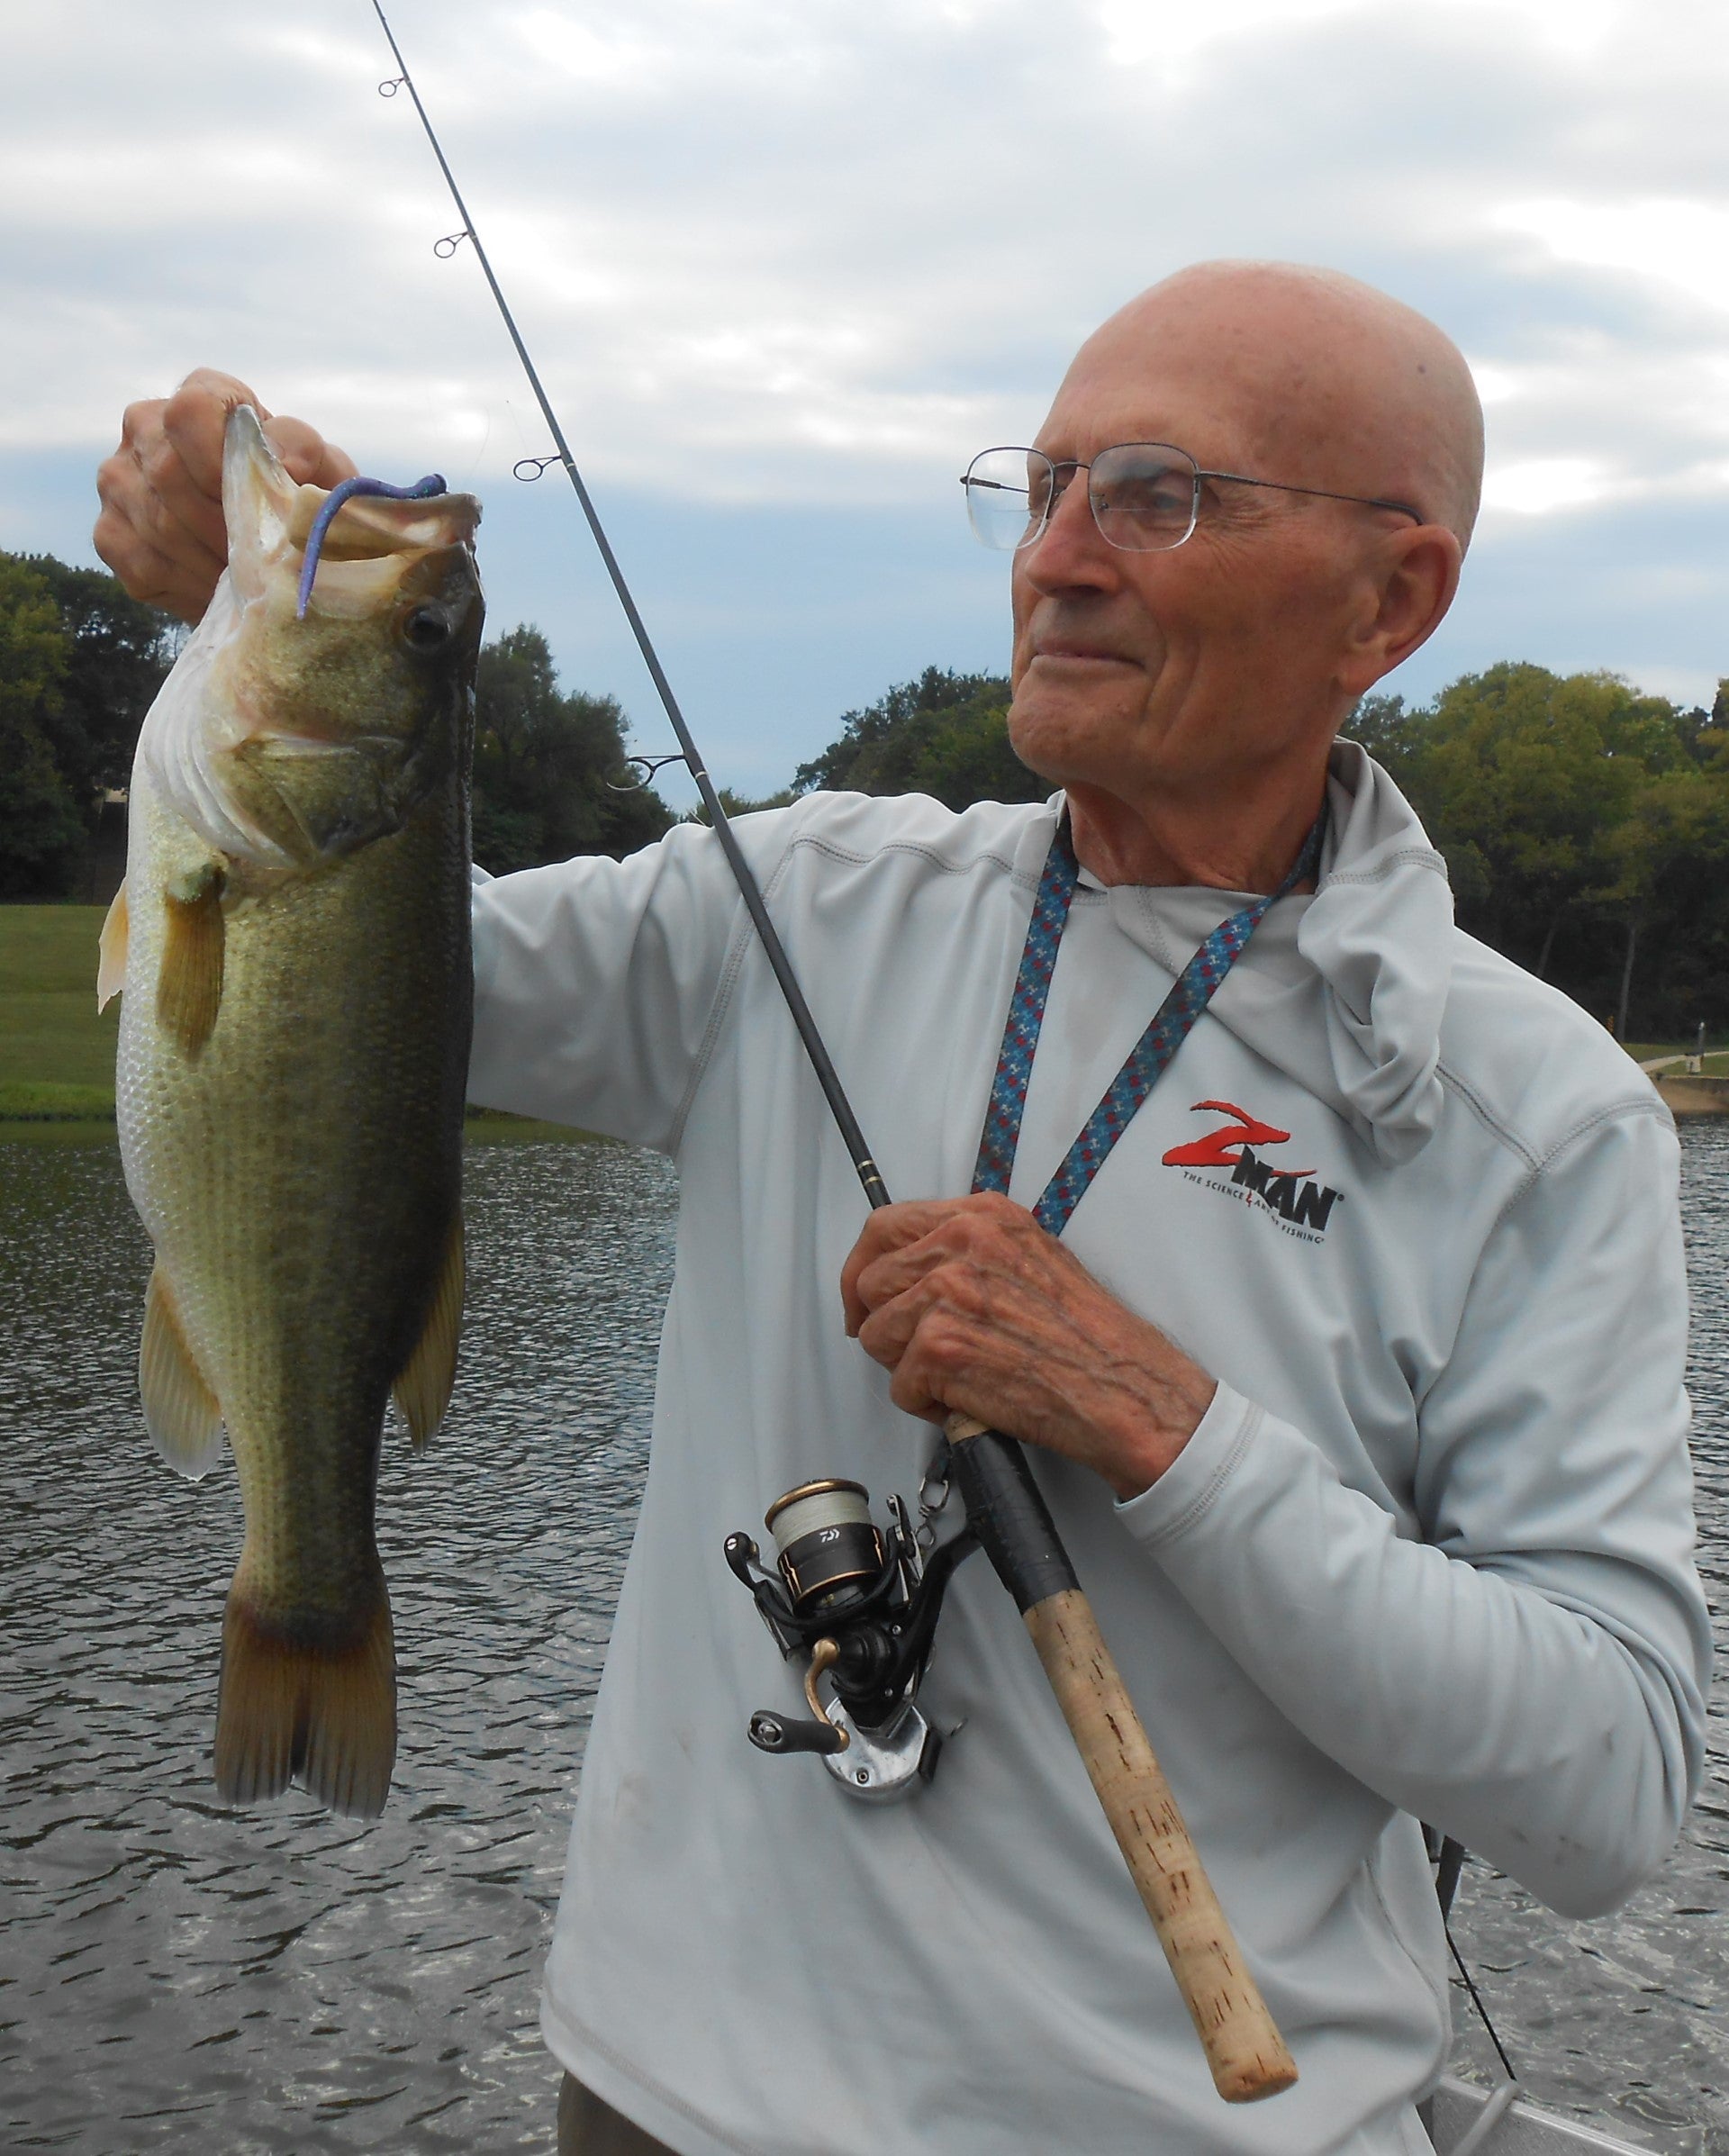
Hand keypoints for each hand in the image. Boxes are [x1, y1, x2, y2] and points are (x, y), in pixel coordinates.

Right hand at [94, 369, 357, 623]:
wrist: (280, 547)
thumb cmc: (304, 497)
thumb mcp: (321, 469)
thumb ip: (305, 448)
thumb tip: (284, 458)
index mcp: (200, 397)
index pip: (188, 412)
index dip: (219, 460)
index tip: (255, 497)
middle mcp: (145, 427)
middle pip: (169, 475)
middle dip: (225, 526)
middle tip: (263, 558)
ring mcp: (119, 480)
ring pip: (158, 525)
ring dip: (213, 562)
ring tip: (251, 580)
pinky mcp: (110, 534)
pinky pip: (144, 563)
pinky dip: (191, 587)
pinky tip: (222, 591)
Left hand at [840, 1193, 1216, 1501]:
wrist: (1122, 1387)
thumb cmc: (1088, 1336)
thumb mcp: (1031, 1256)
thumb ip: (970, 1250)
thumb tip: (912, 1269)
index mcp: (981, 1217)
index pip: (885, 1225)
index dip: (863, 1268)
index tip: (865, 1298)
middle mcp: (960, 1244)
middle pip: (869, 1283)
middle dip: (881, 1324)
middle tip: (911, 1353)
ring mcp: (947, 1293)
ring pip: (876, 1336)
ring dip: (906, 1368)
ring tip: (957, 1377)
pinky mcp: (940, 1346)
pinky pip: (899, 1386)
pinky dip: (927, 1405)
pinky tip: (969, 1400)